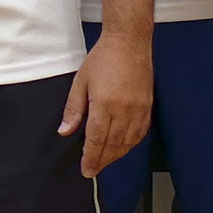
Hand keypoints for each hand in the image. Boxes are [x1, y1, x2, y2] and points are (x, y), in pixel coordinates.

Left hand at [63, 27, 152, 177]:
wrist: (129, 42)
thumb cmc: (103, 58)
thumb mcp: (80, 82)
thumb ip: (73, 109)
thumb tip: (65, 131)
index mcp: (105, 104)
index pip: (97, 139)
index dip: (91, 157)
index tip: (86, 169)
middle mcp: (124, 110)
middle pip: (112, 144)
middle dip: (102, 160)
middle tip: (93, 170)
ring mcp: (138, 109)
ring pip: (128, 142)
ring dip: (116, 155)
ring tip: (105, 161)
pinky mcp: (147, 106)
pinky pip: (141, 132)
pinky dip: (131, 144)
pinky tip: (123, 147)